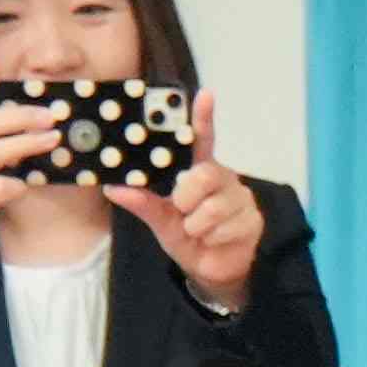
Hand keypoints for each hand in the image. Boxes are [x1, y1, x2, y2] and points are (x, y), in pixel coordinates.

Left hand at [104, 87, 267, 314]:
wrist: (211, 271)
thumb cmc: (188, 238)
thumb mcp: (161, 221)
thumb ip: (142, 203)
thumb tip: (113, 188)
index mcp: (200, 171)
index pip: (203, 140)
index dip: (203, 118)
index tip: (204, 95)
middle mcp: (222, 178)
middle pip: (204, 174)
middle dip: (185, 198)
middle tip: (182, 211)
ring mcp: (241, 198)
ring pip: (212, 206)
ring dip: (197, 226)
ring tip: (200, 232)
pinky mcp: (253, 219)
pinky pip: (225, 226)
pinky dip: (212, 238)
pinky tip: (216, 240)